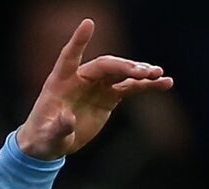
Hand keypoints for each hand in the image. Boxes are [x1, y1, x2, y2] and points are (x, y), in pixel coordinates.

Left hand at [16, 19, 172, 159]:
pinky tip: (165, 84)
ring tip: (158, 75)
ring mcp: (97, 86)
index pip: (70, 56)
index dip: (79, 41)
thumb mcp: (48, 137)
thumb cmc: (43, 139)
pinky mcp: (108, 97)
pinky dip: (147, 86)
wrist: (50, 145)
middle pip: (105, 66)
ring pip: (121, 73)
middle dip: (124, 67)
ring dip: (140, 72)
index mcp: (61, 82)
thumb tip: (68, 118)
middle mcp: (81, 79)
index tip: (88, 24)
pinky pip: (130, 87)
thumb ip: (58, 127)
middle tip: (143, 73)